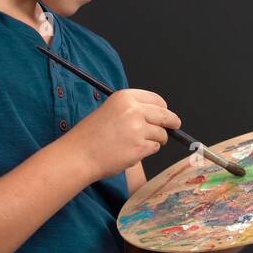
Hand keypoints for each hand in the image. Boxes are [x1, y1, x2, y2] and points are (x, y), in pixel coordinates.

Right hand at [65, 88, 180, 180]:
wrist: (78, 155)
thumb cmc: (90, 136)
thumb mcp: (110, 110)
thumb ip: (132, 109)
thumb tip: (157, 115)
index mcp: (125, 97)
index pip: (156, 99)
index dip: (163, 108)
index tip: (166, 113)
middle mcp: (134, 110)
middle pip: (165, 115)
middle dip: (171, 122)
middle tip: (175, 126)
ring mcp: (138, 129)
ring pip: (161, 134)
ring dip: (156, 140)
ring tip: (137, 144)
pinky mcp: (140, 147)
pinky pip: (154, 148)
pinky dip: (147, 151)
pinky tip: (132, 151)